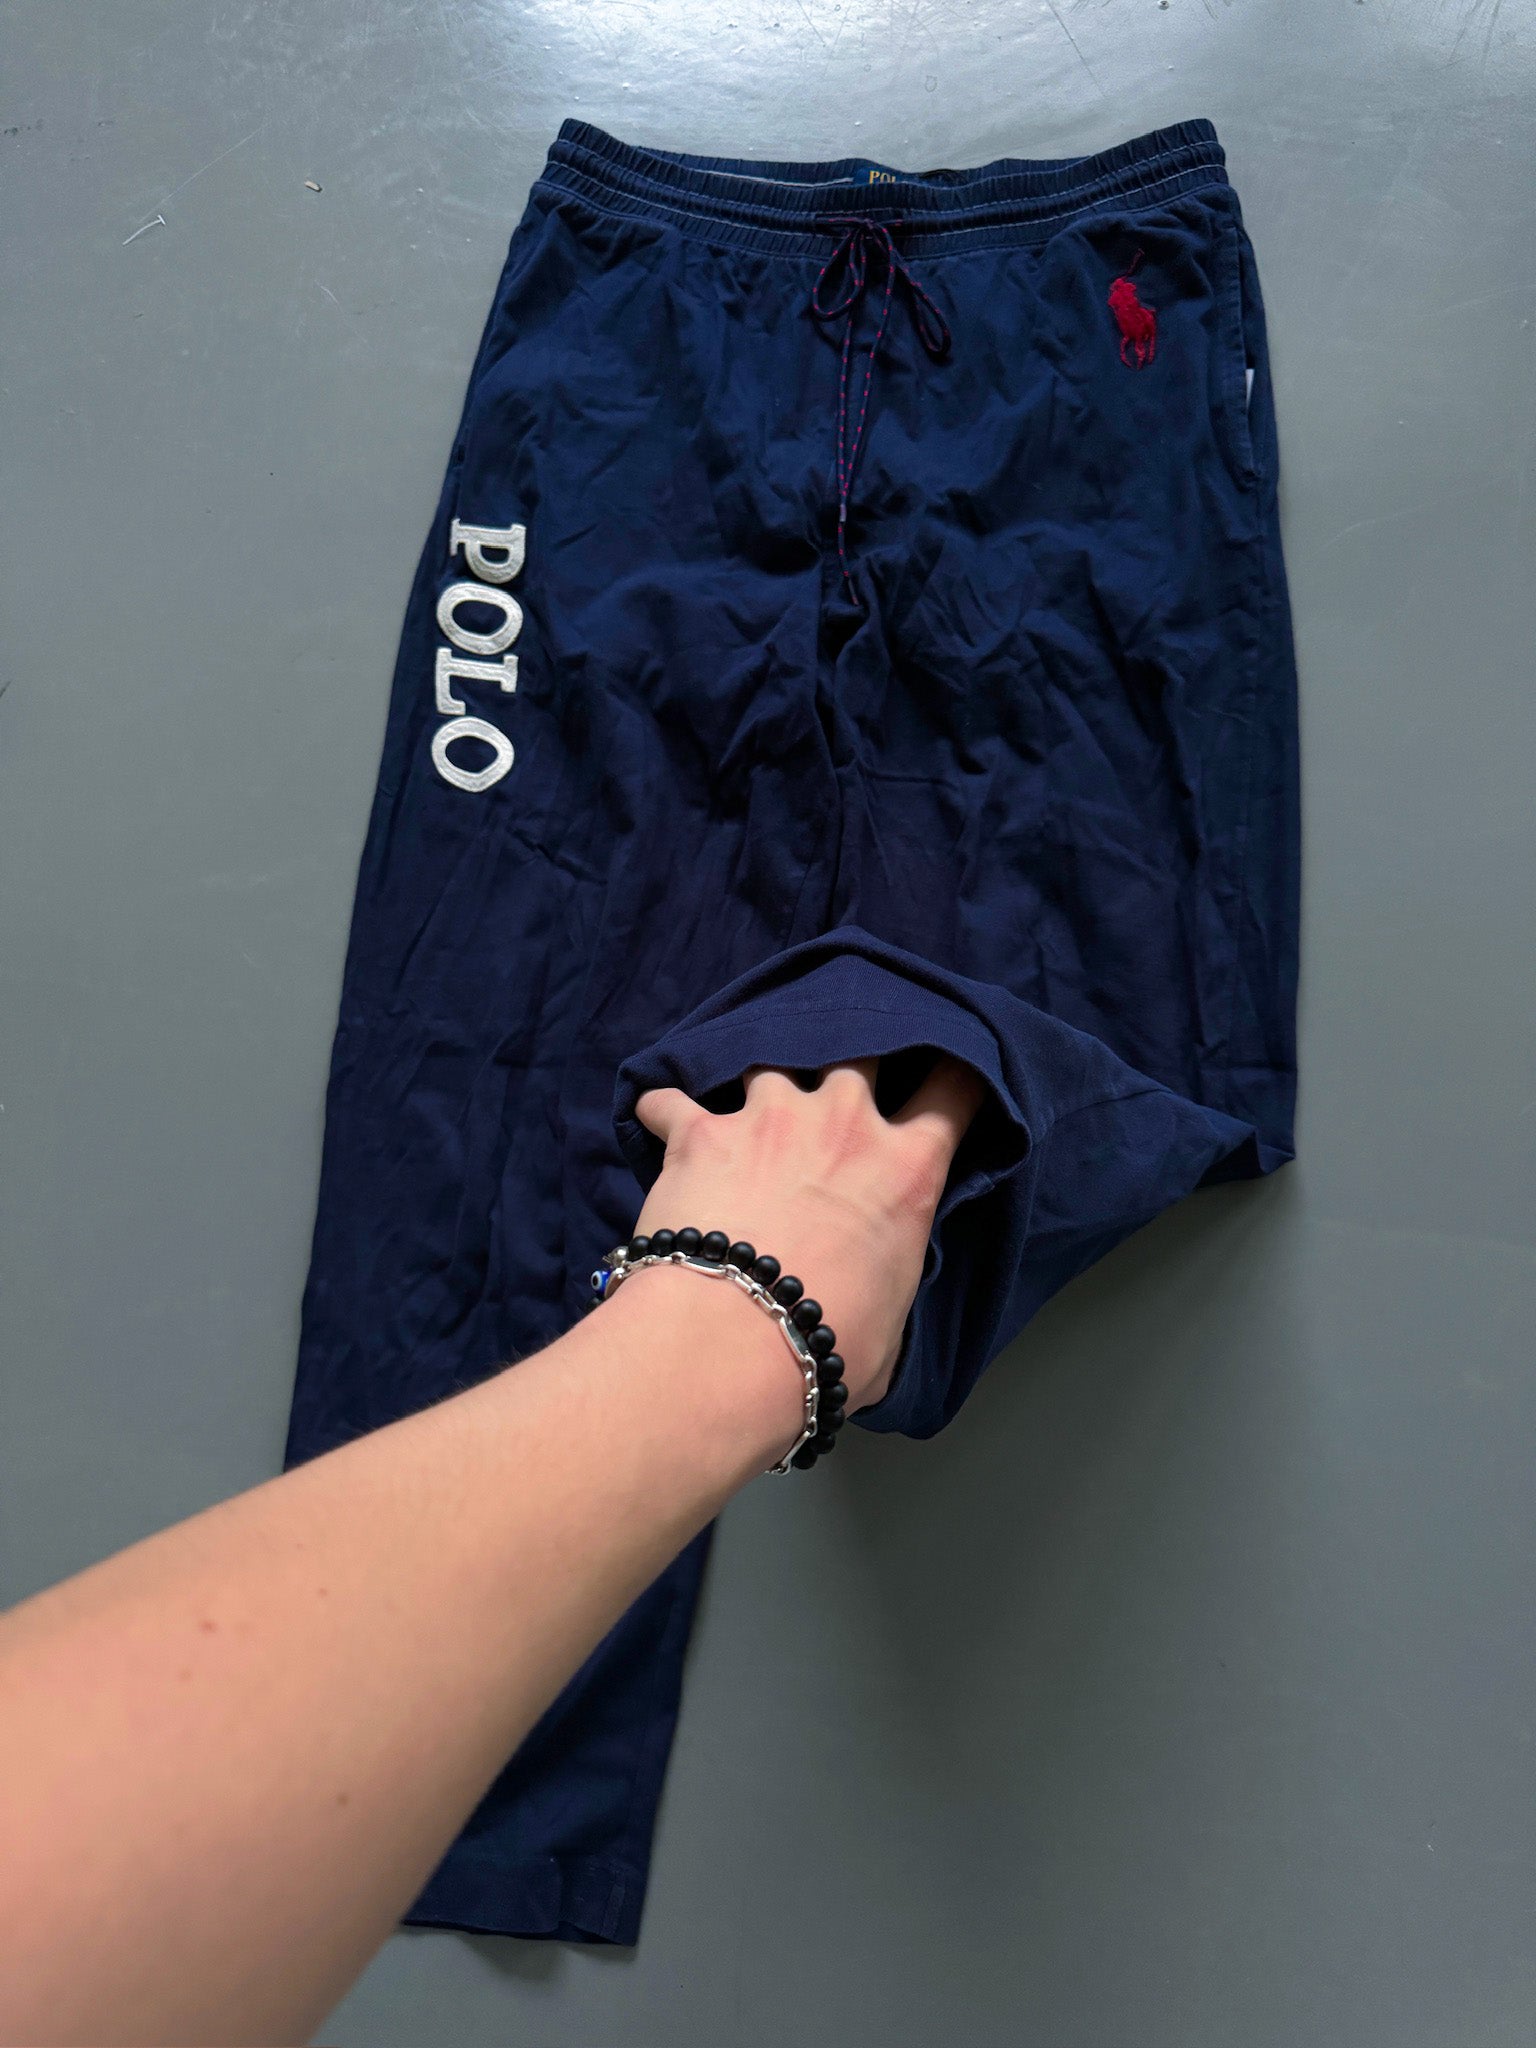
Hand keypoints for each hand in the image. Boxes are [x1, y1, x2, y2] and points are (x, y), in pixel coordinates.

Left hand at [633, 1057, 984, 1410]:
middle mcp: (845, 1122)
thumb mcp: (895, 1313)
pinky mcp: (699, 1132)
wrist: (733, 1341)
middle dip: (851, 1063)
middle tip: (833, 1094)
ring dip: (760, 1085)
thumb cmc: (826, 1344)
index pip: (953, 1089)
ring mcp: (770, 1116)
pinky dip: (663, 1110)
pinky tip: (656, 1122)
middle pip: (860, 1053)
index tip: (944, 1072)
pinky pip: (670, 1101)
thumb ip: (891, 1272)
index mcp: (907, 1168)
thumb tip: (874, 1289)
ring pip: (768, 1063)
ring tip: (745, 1116)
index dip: (954, 1071)